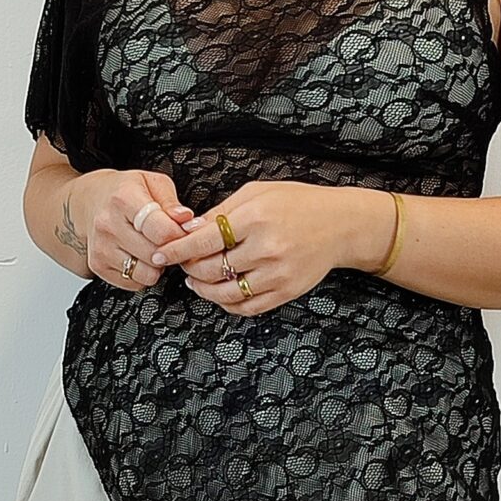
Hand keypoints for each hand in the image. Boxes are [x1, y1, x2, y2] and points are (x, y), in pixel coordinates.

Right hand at [69, 168, 194, 289]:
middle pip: (155, 255)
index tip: (182, 232)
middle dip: (169, 251)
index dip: (179, 235)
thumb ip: (172, 203)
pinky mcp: (99, 266)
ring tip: (152, 247)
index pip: (161, 231)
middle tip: (167, 240)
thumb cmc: (124, 192)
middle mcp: (108, 225)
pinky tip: (139, 256)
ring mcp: (101, 248)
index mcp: (124, 199)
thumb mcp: (153, 183)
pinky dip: (143, 273)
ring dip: (156, 265)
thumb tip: (187, 221)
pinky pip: (135, 283)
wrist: (91, 200)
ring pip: (147, 274)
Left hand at [148, 180, 389, 314]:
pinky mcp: (286, 292)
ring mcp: (277, 274)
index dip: (176, 251)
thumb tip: (188, 230)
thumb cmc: (298, 203)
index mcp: (255, 218)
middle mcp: (266, 248)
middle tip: (182, 264)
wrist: (340, 225)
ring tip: (196, 280)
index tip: (160, 255)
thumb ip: (222, 212)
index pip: (204, 241)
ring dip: (203, 289)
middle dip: (189, 268)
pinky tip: (220, 292)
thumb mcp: (257, 193)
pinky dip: (227, 303)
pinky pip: (246, 307)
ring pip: (225, 293)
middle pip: (210, 269)